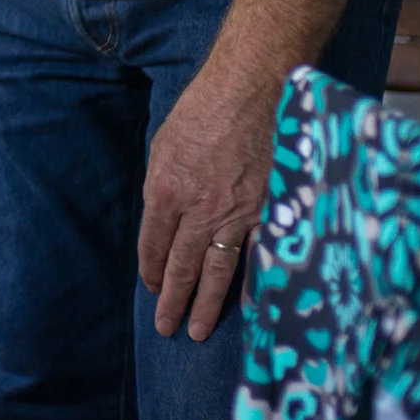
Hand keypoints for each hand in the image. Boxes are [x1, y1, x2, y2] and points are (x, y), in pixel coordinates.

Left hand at [137, 65, 278, 340]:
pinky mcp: (269, 212)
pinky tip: (248, 308)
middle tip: (166, 328)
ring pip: (217, 270)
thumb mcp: (165, 144)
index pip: (153, 244)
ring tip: (196, 330)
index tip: (151, 287)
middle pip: (181, 266)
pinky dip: (251, 284)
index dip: (151, 269)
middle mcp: (198, 210)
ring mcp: (236, 215)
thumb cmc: (205, 109)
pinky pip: (256, 256)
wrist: (253, 89)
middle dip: (172, 300)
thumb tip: (165, 214)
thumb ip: (164, 184)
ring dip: (205, 303)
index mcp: (165, 191)